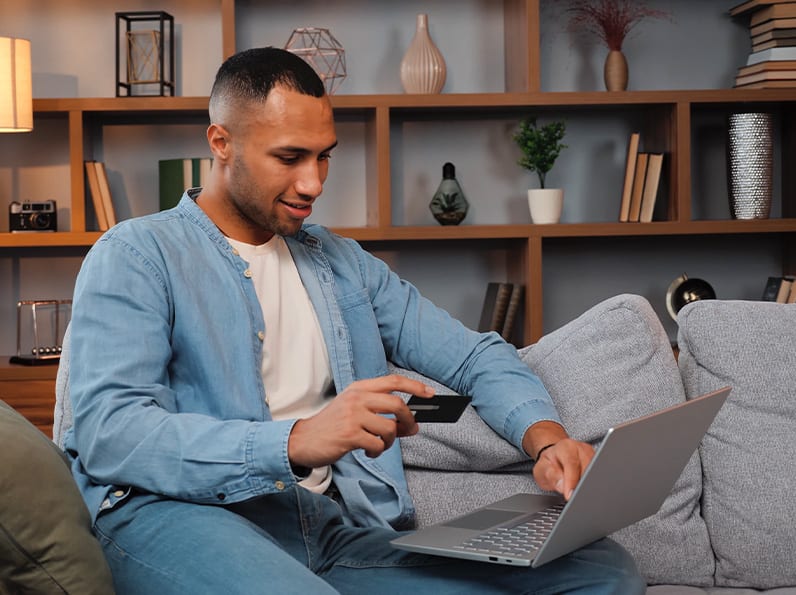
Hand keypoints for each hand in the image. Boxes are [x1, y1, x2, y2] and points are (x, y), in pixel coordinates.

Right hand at [287, 375, 434, 467]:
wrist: (302, 439)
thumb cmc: (332, 425)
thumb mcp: (353, 409)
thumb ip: (379, 411)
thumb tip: (410, 424)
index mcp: (359, 388)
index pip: (393, 381)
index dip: (415, 386)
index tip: (430, 393)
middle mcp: (357, 398)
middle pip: (397, 404)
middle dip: (409, 420)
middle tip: (410, 430)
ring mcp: (353, 416)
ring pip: (390, 428)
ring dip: (391, 441)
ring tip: (380, 445)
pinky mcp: (350, 435)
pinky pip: (378, 445)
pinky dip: (378, 452)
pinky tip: (369, 452)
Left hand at [523, 421, 593, 500]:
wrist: (553, 459)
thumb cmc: (548, 465)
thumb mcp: (542, 470)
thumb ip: (551, 476)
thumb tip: (562, 487)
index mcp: (566, 447)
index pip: (571, 463)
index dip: (571, 481)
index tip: (570, 495)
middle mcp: (581, 449)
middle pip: (588, 467)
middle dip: (583, 485)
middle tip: (576, 499)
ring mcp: (591, 455)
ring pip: (596, 472)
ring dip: (590, 486)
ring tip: (581, 497)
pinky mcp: (597, 463)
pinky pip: (599, 475)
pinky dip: (594, 485)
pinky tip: (587, 492)